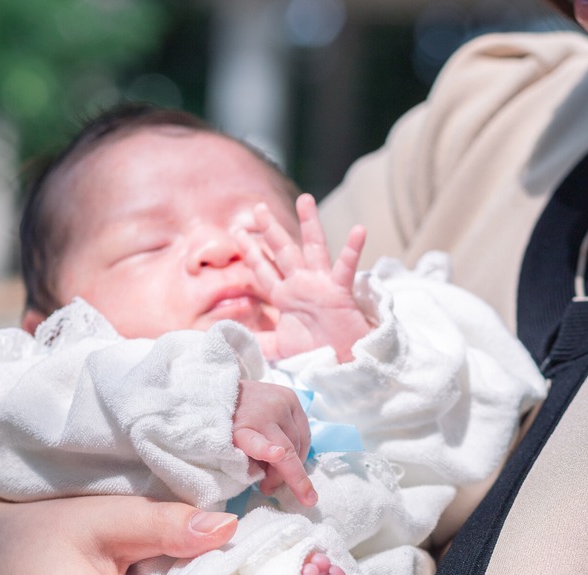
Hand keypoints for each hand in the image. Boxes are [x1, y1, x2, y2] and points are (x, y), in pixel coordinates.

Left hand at [233, 379, 316, 505]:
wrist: (221, 392)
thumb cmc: (225, 429)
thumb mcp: (229, 451)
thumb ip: (250, 467)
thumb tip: (272, 481)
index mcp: (242, 428)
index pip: (255, 442)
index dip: (267, 450)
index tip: (277, 454)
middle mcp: (264, 412)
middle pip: (288, 450)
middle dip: (289, 477)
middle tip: (270, 488)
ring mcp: (280, 402)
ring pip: (300, 442)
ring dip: (294, 462)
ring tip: (276, 471)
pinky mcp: (290, 397)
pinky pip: (304, 431)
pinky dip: (299, 447)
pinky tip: (288, 455)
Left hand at [238, 193, 370, 361]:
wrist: (341, 364)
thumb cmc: (315, 352)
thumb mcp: (280, 347)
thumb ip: (257, 341)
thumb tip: (228, 338)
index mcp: (286, 296)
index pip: (265, 269)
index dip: (252, 252)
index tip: (238, 232)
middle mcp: (302, 285)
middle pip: (284, 251)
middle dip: (270, 229)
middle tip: (258, 208)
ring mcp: (322, 285)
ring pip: (314, 248)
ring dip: (310, 223)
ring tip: (305, 198)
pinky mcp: (339, 292)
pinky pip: (346, 268)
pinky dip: (353, 249)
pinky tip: (359, 229)